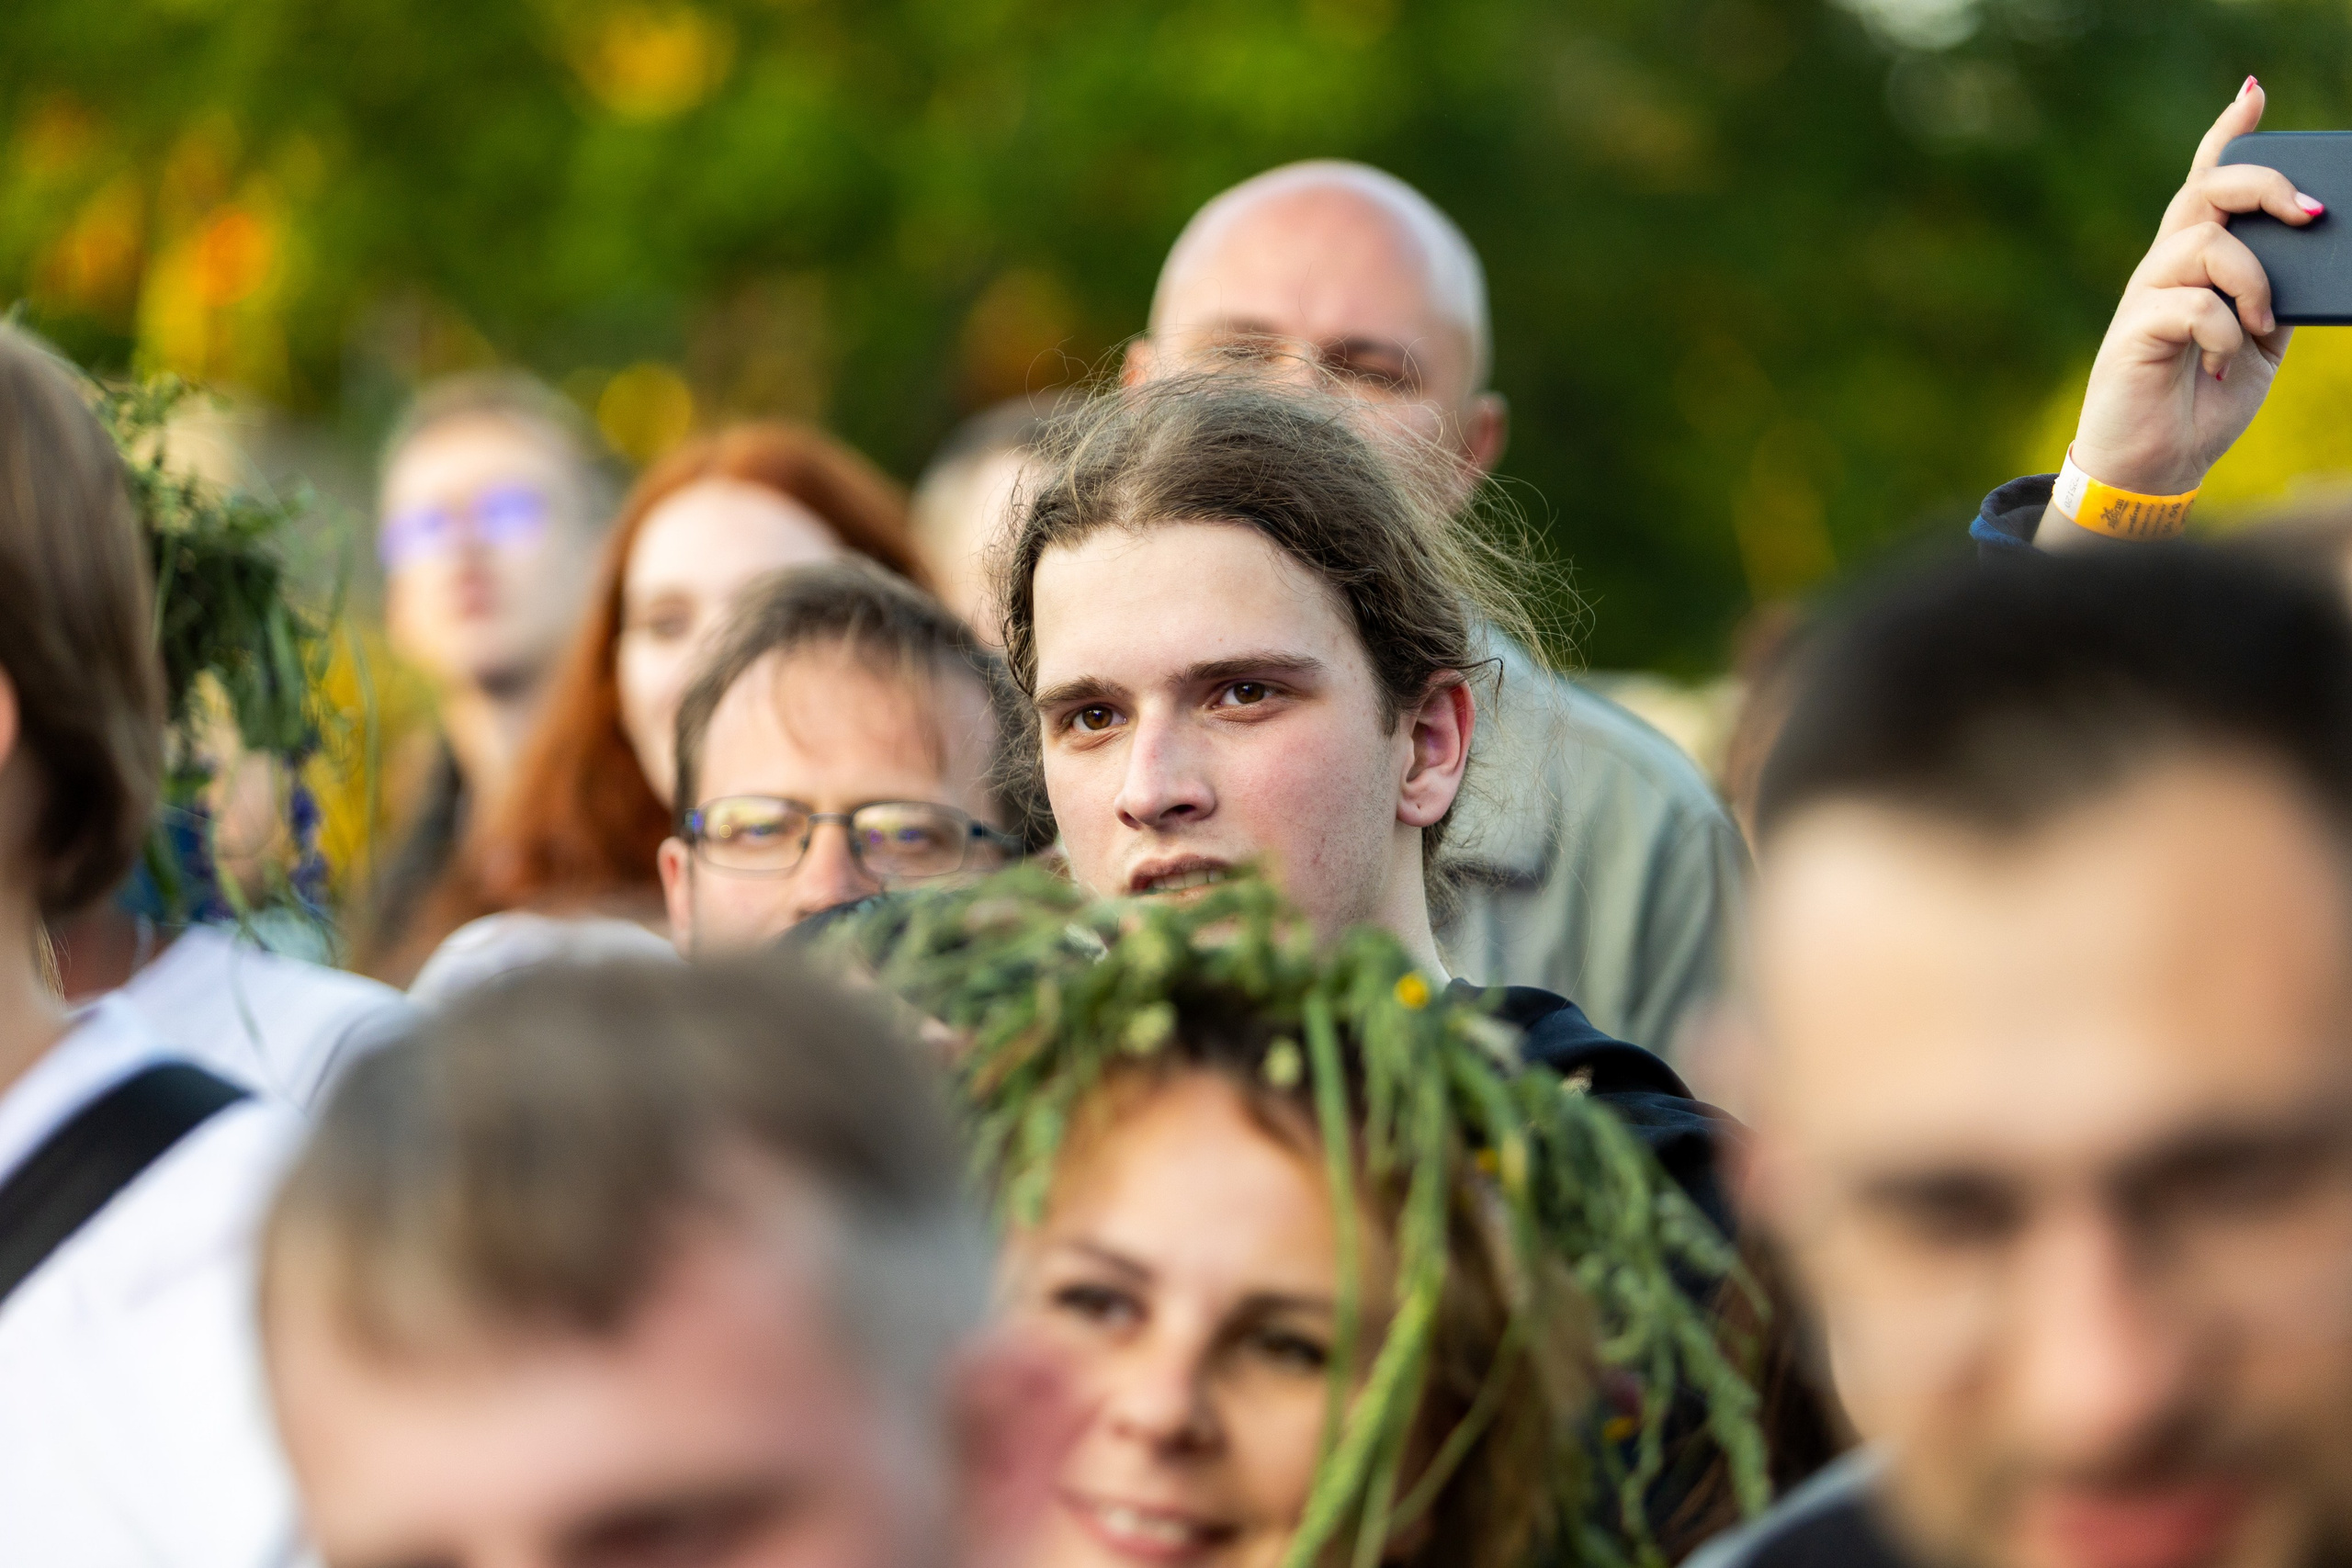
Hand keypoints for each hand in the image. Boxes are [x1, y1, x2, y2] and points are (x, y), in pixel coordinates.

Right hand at [2049, 78, 2321, 542]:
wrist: (2155, 466)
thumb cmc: (2203, 401)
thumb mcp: (2262, 338)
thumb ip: (2278, 291)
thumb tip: (2309, 247)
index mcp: (2195, 264)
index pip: (2206, 182)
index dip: (2227, 134)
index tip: (2253, 95)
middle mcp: (2164, 269)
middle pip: (2207, 191)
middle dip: (2265, 186)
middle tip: (2309, 214)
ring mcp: (2146, 297)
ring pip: (2207, 243)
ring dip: (2254, 281)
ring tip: (2261, 325)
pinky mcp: (2133, 332)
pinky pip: (2192, 304)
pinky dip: (2225, 331)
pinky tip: (2222, 360)